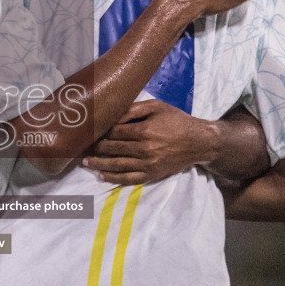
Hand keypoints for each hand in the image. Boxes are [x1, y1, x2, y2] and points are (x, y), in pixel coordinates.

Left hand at [81, 98, 218, 184]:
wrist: (199, 142)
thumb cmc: (176, 121)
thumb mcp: (156, 107)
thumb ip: (133, 109)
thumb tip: (112, 115)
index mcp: (144, 130)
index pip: (115, 132)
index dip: (102, 132)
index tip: (94, 131)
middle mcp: (144, 149)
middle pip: (113, 149)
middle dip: (98, 147)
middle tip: (86, 146)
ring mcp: (148, 164)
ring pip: (117, 165)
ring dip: (99, 164)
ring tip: (86, 162)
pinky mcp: (152, 174)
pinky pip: (128, 179)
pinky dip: (113, 178)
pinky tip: (102, 175)